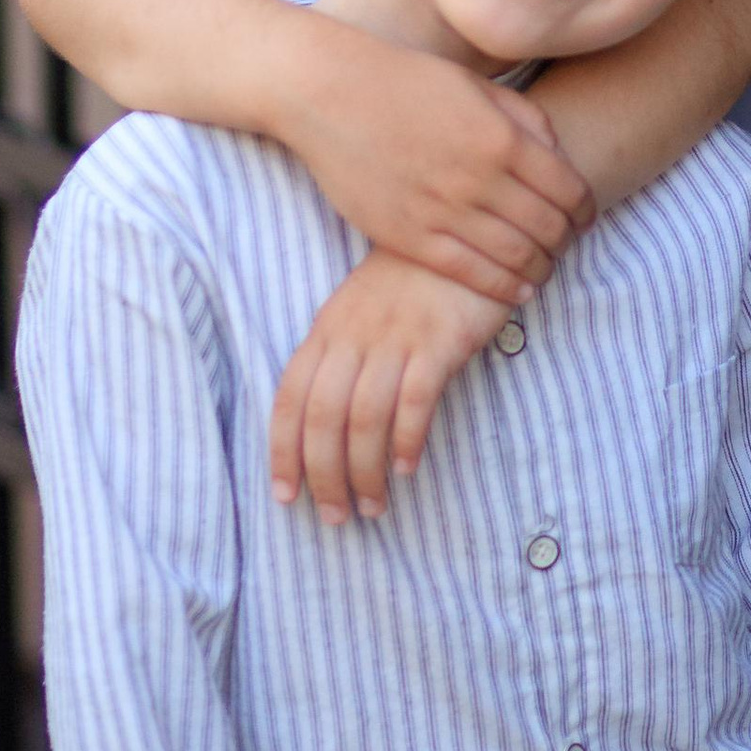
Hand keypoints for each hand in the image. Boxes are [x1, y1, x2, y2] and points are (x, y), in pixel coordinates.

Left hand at [270, 252, 514, 520]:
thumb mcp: (359, 308)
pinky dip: (406, 439)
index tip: (286, 495)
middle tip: (336, 517)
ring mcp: (395, 336)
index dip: (283, 451)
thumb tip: (319, 424)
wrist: (467, 233)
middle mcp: (353, 334)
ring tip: (374, 506)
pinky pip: (413, 400)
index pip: (290, 397)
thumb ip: (338, 354)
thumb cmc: (411, 279)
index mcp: (327, 327)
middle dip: (324, 476)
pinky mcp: (438, 340)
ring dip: (364, 471)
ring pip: (364, 418)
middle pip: (323, 417)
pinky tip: (408, 466)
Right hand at [284, 13, 591, 306]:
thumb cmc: (407, 82)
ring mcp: (443, 211)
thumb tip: (559, 157)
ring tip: (546, 269)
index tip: (585, 217)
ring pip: (514, 257)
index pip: (569, 189)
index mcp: (502, 137)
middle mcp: (480, 178)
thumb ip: (524, 120)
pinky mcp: (409, 237)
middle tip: (568, 246)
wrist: (330, 94)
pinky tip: (519, 290)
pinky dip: (503, 287)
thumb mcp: (476, 87)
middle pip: (547, 228)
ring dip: (541, 268)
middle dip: (566, 242)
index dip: (585, 210)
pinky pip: (470, 273)